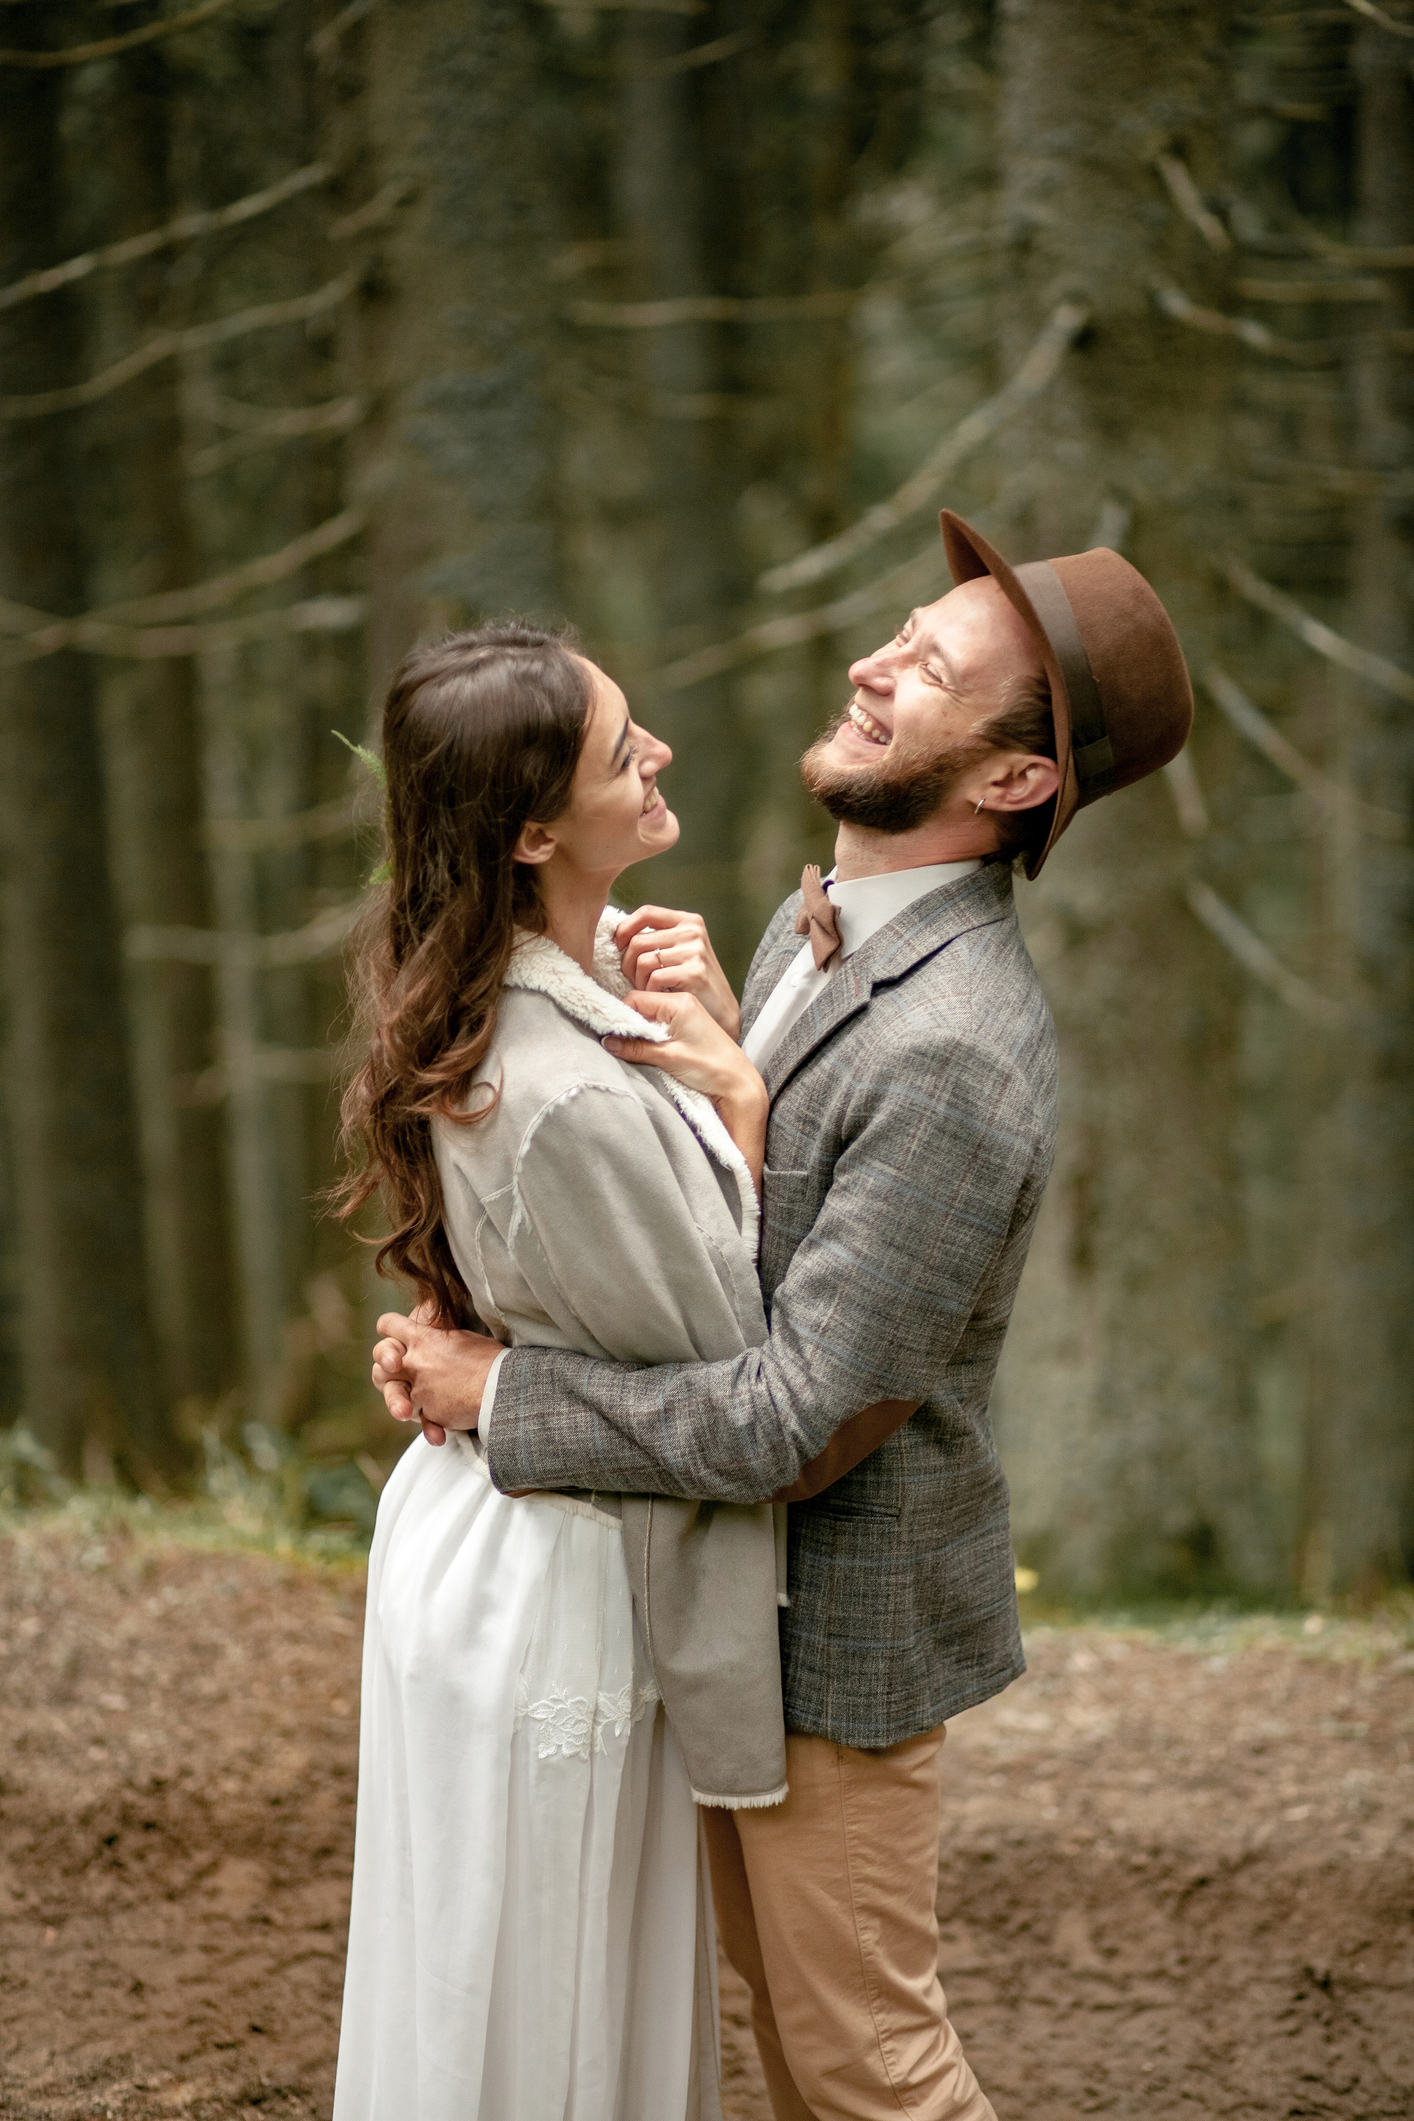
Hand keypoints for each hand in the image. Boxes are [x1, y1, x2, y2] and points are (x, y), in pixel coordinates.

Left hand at [371, 1312, 504, 1446]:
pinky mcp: (428, 1413)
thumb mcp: (463, 1337)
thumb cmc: (491, 1359)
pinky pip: (419, 1420)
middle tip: (399, 1372)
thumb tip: (439, 1339)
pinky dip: (430, 1427)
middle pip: (380, 1363)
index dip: (391, 1330)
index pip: (389, 1325)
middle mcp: (414, 1363)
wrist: (501, 1387)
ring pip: (393, 1396)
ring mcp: (418, 1390)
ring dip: (400, 1403)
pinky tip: (438, 1434)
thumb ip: (441, 1339)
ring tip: (409, 1410)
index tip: (398, 1338)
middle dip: (387, 1369)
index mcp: (423, 1338)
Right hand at [603, 991, 767, 1190]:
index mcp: (678, 1002)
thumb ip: (636, 1048)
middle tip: (624, 1045)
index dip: (621, 1016)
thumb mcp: (668, 1058)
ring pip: (650, 1013)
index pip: (636, 998)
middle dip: (629, 1023)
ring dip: (640, 1030)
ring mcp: (687, 1012)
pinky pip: (661, 1022)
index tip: (614, 1036)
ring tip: (639, 1050)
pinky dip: (652, 1034)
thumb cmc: (710, 1068)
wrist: (738, 1083)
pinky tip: (652, 1050)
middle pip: (642, 1003)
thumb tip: (608, 1042)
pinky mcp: (689, 1025)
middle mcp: (682, 1001)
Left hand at [616, 906, 740, 1038]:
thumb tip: (619, 936)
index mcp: (688, 921)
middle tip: (633, 979)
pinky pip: (654, 979)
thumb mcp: (680, 950)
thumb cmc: (692, 981)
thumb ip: (658, 938)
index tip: (617, 946)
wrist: (721, 1010)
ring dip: (637, 980)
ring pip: (643, 961)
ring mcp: (695, 951)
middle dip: (627, 963)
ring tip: (647, 989)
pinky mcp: (694, 972)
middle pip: (638, 941)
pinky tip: (658, 996)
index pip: (646, 913)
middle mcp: (693, 932)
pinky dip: (650, 991)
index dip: (624, 929)